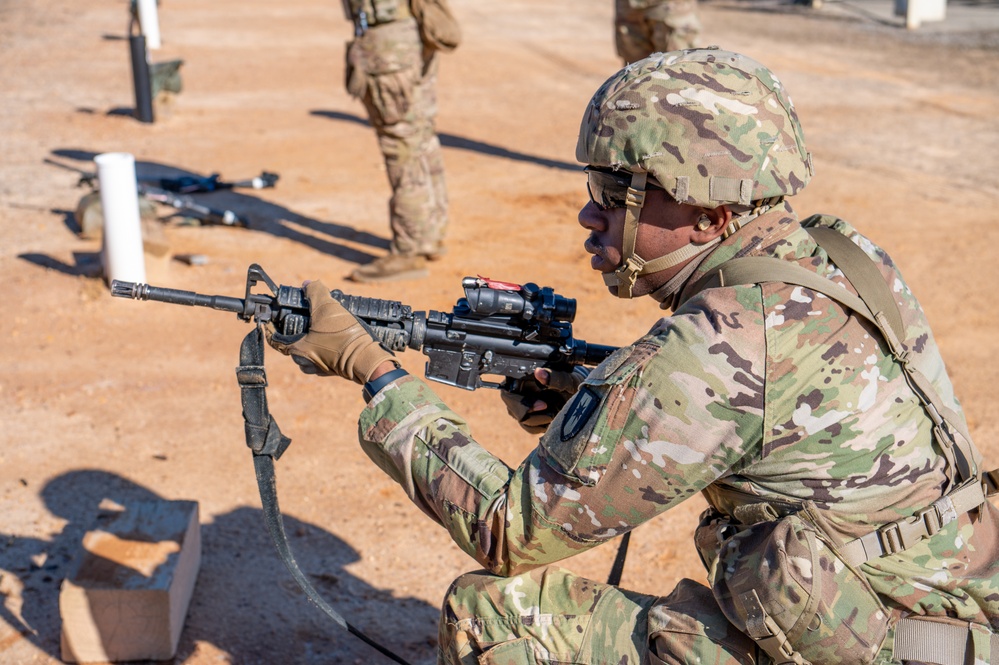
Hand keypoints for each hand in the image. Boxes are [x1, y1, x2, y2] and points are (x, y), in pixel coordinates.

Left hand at [267, 280, 395, 383]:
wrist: (367, 359)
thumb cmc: (344, 337)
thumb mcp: (327, 307)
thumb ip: (315, 292)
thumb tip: (307, 284)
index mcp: (297, 350)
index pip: (274, 339)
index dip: (270, 327)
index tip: (269, 319)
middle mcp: (305, 362)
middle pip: (292, 343)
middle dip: (294, 329)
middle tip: (303, 316)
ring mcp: (320, 368)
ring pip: (308, 349)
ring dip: (310, 337)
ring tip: (321, 323)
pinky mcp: (333, 369)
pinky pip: (322, 355)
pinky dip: (324, 345)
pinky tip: (335, 334)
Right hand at [500, 366, 589, 433]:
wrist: (580, 395)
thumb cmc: (572, 382)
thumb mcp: (568, 379)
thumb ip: (554, 376)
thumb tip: (540, 372)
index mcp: (523, 377)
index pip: (508, 390)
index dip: (520, 401)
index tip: (543, 405)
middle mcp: (519, 391)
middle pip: (511, 407)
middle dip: (529, 413)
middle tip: (548, 411)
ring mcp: (523, 405)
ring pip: (520, 418)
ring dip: (537, 420)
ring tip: (554, 414)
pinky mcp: (530, 417)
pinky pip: (529, 427)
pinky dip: (541, 426)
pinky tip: (552, 419)